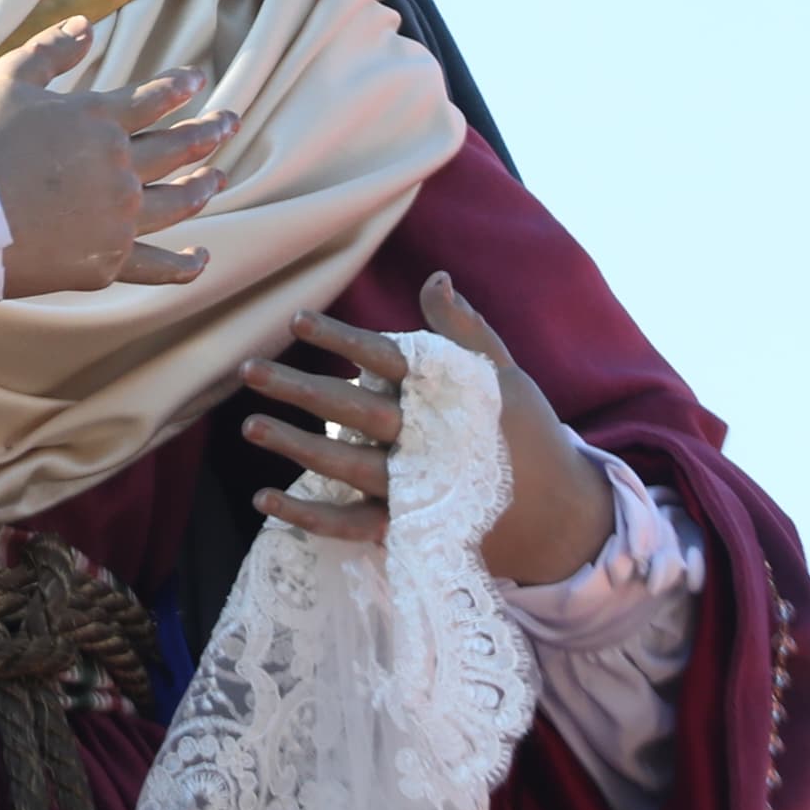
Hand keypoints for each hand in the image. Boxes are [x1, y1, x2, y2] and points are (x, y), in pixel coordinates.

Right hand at [0, 17, 232, 296]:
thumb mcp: (5, 79)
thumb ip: (50, 51)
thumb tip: (86, 25)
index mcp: (98, 119)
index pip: (153, 98)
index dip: (180, 86)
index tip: (200, 79)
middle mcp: (120, 168)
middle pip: (177, 148)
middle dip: (208, 133)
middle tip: (230, 122)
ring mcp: (117, 218)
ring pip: (176, 202)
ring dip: (203, 187)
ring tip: (220, 178)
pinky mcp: (104, 262)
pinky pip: (155, 266)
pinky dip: (182, 264)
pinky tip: (201, 258)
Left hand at [234, 270, 619, 583]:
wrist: (562, 519)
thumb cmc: (528, 435)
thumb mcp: (504, 377)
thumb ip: (464, 331)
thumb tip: (434, 278)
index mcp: (452, 400)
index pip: (389, 361)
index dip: (343, 339)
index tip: (296, 319)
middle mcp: (430, 445)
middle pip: (357, 413)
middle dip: (302, 390)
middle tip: (248, 369)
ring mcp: (419, 492)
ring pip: (348, 469)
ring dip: (296, 447)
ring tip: (249, 424)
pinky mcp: (411, 531)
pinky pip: (352, 527)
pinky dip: (308, 517)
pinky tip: (263, 500)